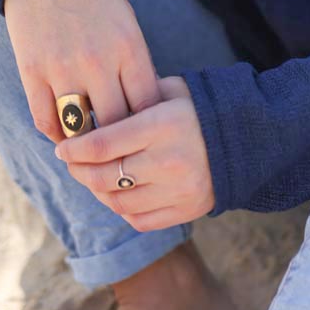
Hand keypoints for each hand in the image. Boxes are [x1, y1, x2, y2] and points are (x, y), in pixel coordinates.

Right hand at [3, 0, 161, 141]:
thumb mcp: (126, 21)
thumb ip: (134, 63)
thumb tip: (143, 108)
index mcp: (128, 46)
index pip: (148, 106)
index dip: (148, 125)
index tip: (146, 133)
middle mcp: (98, 61)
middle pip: (116, 124)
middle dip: (120, 140)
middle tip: (120, 149)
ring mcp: (63, 68)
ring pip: (80, 130)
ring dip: (85, 142)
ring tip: (90, 146)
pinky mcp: (32, 72)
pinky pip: (45, 121)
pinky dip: (56, 133)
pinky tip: (63, 133)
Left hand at [54, 76, 214, 229]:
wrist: (248, 139)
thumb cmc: (200, 109)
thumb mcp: (171, 90)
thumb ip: (136, 95)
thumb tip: (95, 104)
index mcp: (163, 125)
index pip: (103, 144)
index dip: (74, 149)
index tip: (61, 147)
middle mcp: (169, 160)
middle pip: (104, 176)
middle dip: (79, 170)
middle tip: (71, 162)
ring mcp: (178, 190)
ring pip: (118, 201)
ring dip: (97, 191)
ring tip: (91, 176)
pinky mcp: (186, 210)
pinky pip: (139, 219)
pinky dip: (121, 208)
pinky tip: (117, 192)